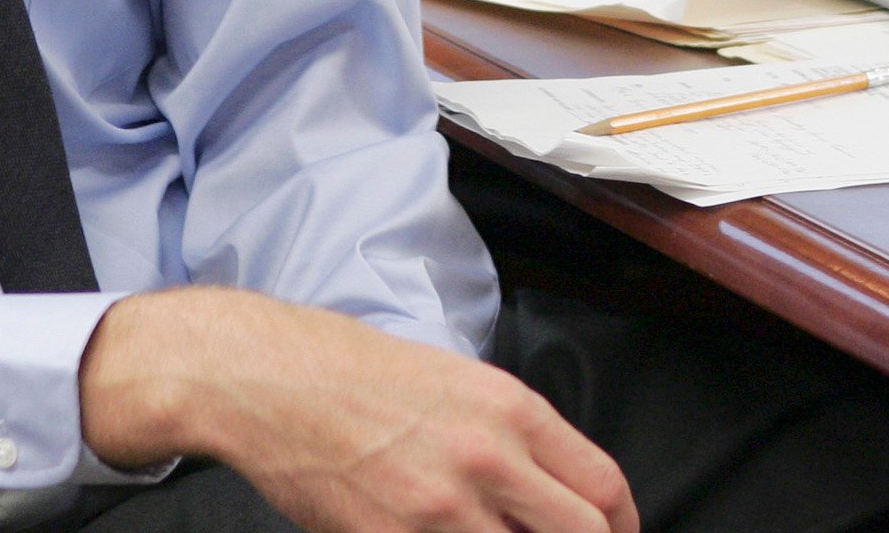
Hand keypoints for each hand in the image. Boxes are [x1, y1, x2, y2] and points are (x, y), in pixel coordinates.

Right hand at [79, 286, 634, 532]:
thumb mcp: (453, 379)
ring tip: (481, 531)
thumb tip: (545, 485)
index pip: (603, 486)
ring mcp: (439, 511)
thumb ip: (507, 433)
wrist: (268, 380)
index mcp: (509, 409)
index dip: (620, 525)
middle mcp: (487, 459)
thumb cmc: (352, 371)